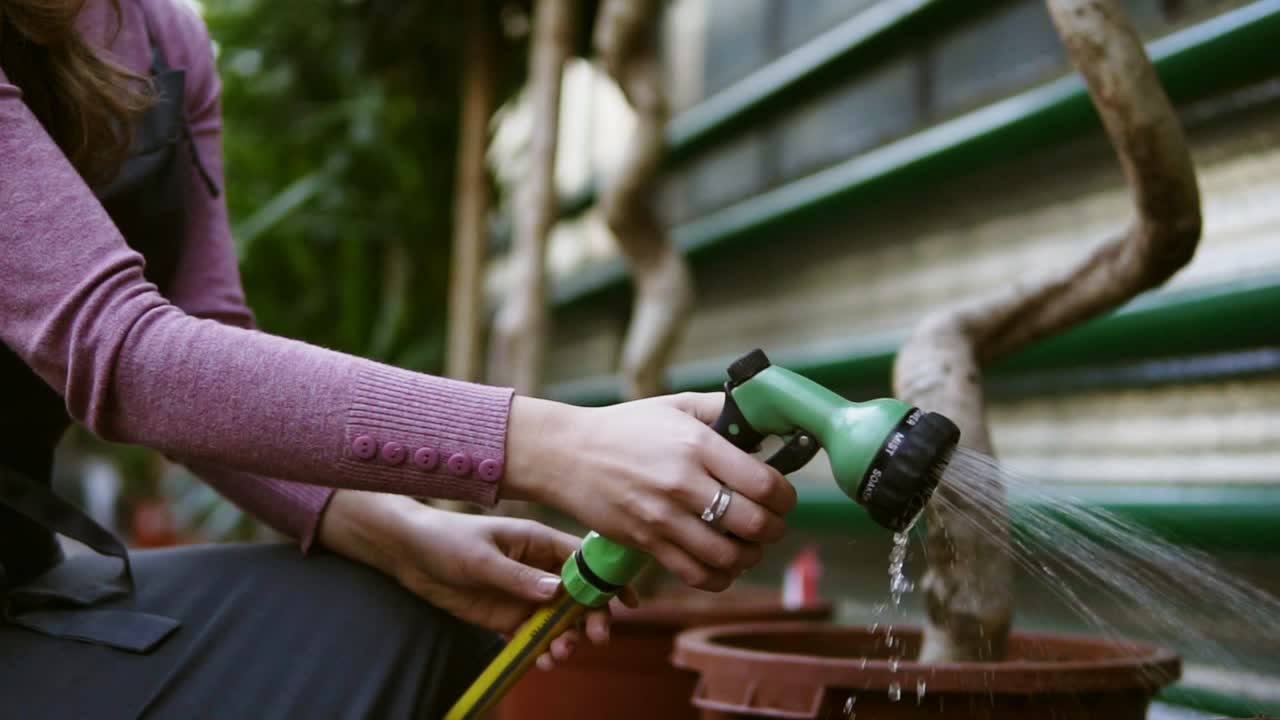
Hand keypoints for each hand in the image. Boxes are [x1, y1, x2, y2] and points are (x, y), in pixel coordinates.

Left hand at [318, 490, 634, 668]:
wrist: (407, 553)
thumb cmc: (446, 542)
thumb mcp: (482, 559)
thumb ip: (519, 577)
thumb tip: (557, 592)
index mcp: (539, 543)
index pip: (584, 560)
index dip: (608, 580)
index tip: (628, 603)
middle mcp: (538, 569)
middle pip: (580, 595)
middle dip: (593, 618)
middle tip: (595, 638)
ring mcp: (524, 594)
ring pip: (560, 620)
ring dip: (568, 639)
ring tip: (561, 655)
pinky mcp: (507, 616)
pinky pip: (534, 636)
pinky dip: (543, 650)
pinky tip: (544, 661)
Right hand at [504, 392, 796, 591]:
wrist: (567, 454)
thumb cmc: (624, 428)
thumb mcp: (675, 406)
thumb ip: (722, 410)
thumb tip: (764, 422)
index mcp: (697, 445)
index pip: (765, 483)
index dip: (786, 497)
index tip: (783, 498)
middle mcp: (683, 483)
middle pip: (754, 524)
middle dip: (773, 529)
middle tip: (770, 524)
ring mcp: (663, 517)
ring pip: (728, 556)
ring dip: (749, 557)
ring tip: (748, 546)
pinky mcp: (646, 543)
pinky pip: (696, 575)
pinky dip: (719, 577)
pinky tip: (722, 565)